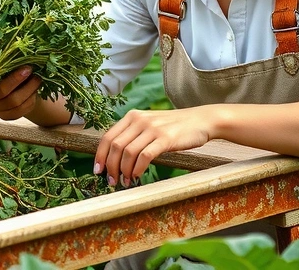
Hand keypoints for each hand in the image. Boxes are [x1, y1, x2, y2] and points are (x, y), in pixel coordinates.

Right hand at [0, 66, 41, 119]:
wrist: (9, 89)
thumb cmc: (6, 75)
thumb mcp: (4, 70)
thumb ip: (8, 67)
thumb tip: (22, 58)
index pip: (0, 89)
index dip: (15, 80)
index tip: (27, 68)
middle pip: (11, 100)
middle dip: (27, 87)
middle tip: (36, 76)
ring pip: (19, 106)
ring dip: (31, 93)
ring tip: (38, 81)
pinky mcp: (9, 117)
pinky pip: (23, 111)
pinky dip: (31, 101)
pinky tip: (34, 92)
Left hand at [94, 108, 214, 186]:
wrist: (201, 120)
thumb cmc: (174, 127)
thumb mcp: (150, 124)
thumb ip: (134, 135)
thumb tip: (115, 157)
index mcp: (133, 116)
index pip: (108, 136)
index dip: (100, 155)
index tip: (98, 171)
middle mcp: (140, 120)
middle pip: (116, 146)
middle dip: (110, 166)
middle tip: (111, 181)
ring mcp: (153, 128)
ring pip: (128, 152)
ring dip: (123, 171)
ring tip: (125, 182)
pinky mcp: (166, 138)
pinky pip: (145, 155)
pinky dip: (137, 168)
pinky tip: (137, 176)